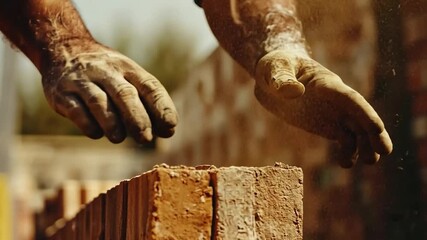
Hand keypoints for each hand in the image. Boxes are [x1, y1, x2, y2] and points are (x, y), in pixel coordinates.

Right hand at [42, 43, 177, 143]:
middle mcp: (106, 71)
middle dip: (137, 118)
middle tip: (146, 138)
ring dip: (111, 122)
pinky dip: (87, 123)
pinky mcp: (62, 93)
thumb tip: (168, 131)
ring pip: (99, 101)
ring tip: (119, 138)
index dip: (161, 106)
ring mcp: (82, 81)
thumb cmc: (107, 74)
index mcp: (128, 68)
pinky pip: (75, 109)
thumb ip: (148, 104)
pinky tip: (96, 133)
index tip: (170, 125)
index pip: (149, 86)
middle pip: (125, 94)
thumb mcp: (128, 79)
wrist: (63, 50)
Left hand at [254, 50, 392, 166]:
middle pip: (361, 116)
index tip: (377, 127)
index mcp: (325, 83)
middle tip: (385, 151)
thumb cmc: (275, 66)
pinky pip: (344, 139)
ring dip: (366, 145)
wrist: (272, 76)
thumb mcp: (274, 69)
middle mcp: (335, 99)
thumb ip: (282, 79)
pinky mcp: (327, 125)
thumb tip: (294, 92)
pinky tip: (347, 163)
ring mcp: (333, 113)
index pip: (349, 99)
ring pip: (357, 130)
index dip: (364, 113)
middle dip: (374, 132)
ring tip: (369, 161)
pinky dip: (348, 151)